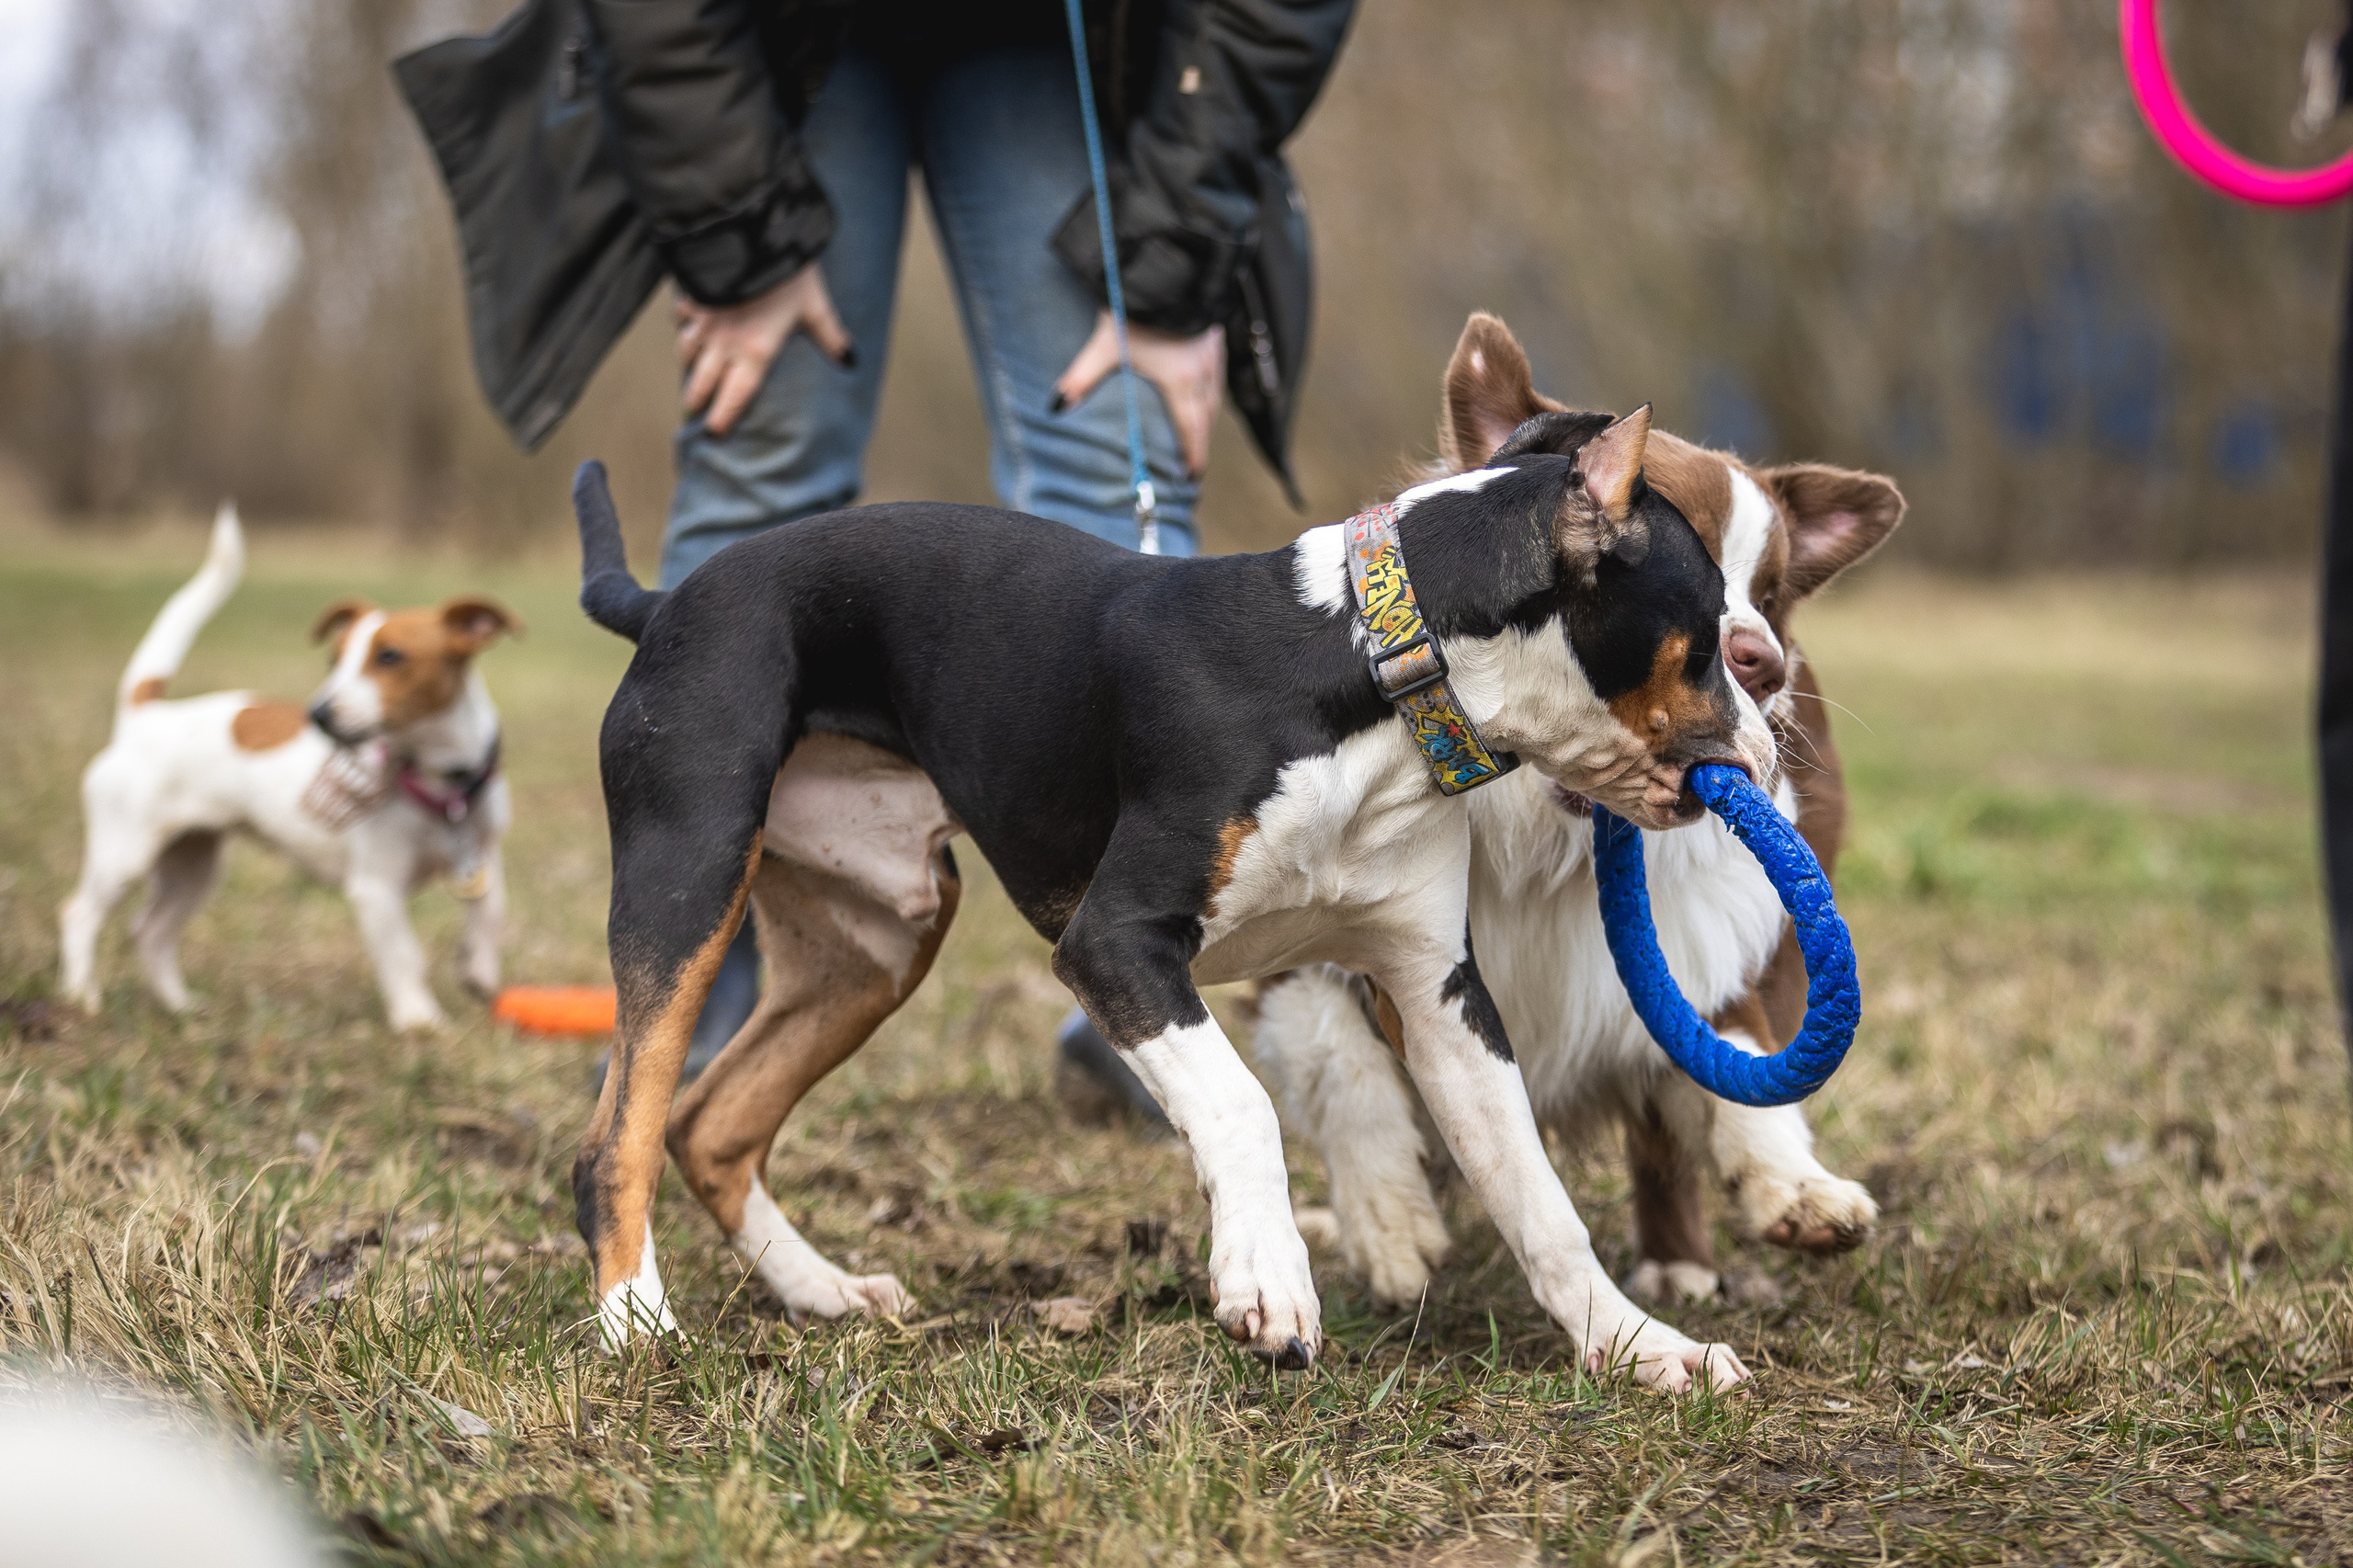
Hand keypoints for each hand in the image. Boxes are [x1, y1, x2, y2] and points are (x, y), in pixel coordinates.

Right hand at [675, 266, 853, 436]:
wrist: (752, 237)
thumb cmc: (788, 276)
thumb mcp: (815, 307)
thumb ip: (830, 335)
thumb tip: (850, 358)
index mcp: (755, 353)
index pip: (735, 396)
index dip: (723, 417)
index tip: (715, 432)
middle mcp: (724, 343)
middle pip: (702, 381)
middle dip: (695, 398)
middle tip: (692, 410)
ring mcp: (704, 320)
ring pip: (685, 350)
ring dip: (686, 363)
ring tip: (688, 369)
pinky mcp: (692, 295)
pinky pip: (680, 315)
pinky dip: (681, 321)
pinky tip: (684, 319)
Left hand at [1053, 313, 1225, 476]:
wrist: (1170, 267)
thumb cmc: (1140, 307)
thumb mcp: (1107, 344)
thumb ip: (1083, 376)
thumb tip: (1057, 405)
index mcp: (1181, 382)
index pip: (1190, 428)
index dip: (1192, 453)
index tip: (1192, 473)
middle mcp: (1202, 371)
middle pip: (1207, 416)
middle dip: (1201, 439)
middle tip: (1195, 459)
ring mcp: (1212, 351)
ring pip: (1215, 394)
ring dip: (1208, 414)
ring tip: (1201, 428)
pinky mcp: (1214, 333)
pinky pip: (1216, 372)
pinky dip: (1211, 388)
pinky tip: (1203, 384)